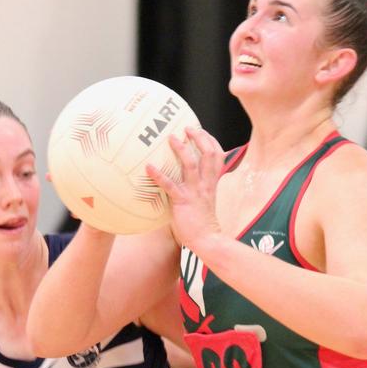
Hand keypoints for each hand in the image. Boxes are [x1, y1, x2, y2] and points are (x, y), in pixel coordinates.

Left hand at [147, 127, 223, 251]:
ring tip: (171, 137)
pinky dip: (159, 175)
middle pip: (208, 154)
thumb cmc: (202, 222)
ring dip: (181, 149)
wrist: (207, 240)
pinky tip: (149, 167)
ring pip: (191, 164)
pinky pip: (170, 186)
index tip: (201, 130)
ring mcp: (195, 191)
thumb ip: (197, 187)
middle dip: (199, 138)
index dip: (211, 140)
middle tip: (187, 128)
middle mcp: (206, 184)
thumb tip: (180, 178)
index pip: (218, 156)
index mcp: (212, 182)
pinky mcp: (183, 201)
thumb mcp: (204, 200)